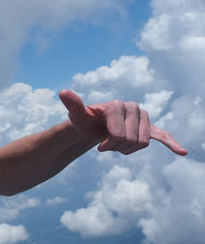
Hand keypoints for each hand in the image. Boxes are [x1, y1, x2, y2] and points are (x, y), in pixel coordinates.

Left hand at [60, 90, 186, 155]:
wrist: (94, 126)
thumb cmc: (85, 121)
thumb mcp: (77, 115)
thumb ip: (72, 104)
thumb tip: (63, 92)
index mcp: (118, 105)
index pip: (119, 134)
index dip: (108, 145)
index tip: (99, 146)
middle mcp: (134, 108)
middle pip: (131, 140)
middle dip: (117, 147)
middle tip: (106, 144)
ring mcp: (143, 118)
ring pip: (141, 144)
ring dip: (127, 150)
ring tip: (116, 144)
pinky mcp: (149, 128)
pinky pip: (162, 135)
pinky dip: (172, 143)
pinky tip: (181, 151)